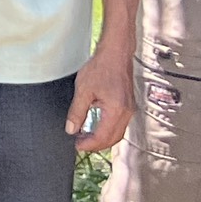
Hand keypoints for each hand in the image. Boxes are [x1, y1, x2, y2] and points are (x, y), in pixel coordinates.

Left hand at [68, 38, 135, 153]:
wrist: (116, 54)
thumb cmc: (101, 68)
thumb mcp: (83, 90)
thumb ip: (77, 112)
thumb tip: (71, 129)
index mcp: (117, 110)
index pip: (103, 136)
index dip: (89, 144)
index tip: (76, 146)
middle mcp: (127, 113)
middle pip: (113, 139)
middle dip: (96, 145)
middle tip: (79, 144)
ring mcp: (129, 110)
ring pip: (117, 133)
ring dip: (102, 138)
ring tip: (84, 137)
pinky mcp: (128, 106)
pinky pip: (119, 125)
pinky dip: (108, 130)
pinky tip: (95, 127)